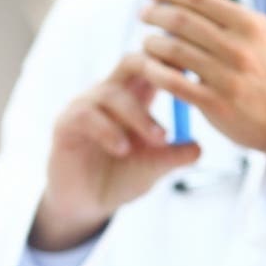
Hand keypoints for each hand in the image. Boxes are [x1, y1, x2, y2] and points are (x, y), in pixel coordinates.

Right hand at [34, 53, 201, 250]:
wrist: (86, 204)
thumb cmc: (121, 178)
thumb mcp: (153, 168)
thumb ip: (174, 156)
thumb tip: (199, 147)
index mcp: (135, 96)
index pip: (154, 63)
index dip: (175, 61)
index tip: (200, 72)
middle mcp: (109, 94)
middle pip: (131, 61)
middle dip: (156, 69)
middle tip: (180, 87)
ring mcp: (85, 106)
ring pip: (112, 93)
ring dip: (139, 116)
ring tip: (159, 140)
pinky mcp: (65, 125)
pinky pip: (86, 116)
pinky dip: (108, 131)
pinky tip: (123, 149)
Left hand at [139, 0, 265, 176]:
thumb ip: (234, 23)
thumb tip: (194, 5)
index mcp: (251, 25)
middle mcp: (239, 47)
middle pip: (182, 21)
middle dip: (155, 14)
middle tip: (143, 14)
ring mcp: (227, 76)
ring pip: (174, 50)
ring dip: (152, 43)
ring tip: (147, 42)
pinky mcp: (216, 104)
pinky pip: (174, 83)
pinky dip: (155, 72)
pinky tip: (147, 68)